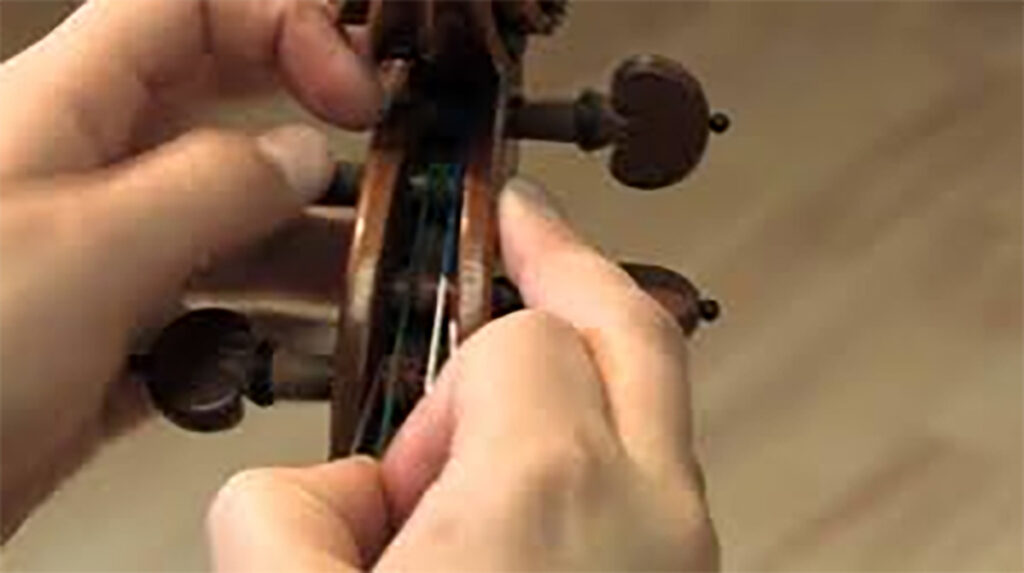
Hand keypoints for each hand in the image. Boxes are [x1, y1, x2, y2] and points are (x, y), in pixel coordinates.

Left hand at [0, 0, 378, 539]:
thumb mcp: (89, 246)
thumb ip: (213, 187)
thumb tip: (301, 156)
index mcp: (61, 109)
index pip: (189, 9)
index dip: (284, 27)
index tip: (349, 96)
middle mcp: (83, 179)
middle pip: (220, 119)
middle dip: (305, 144)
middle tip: (374, 180)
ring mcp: (97, 265)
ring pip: (222, 231)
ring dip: (296, 254)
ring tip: (353, 286)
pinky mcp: (103, 344)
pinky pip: (202, 318)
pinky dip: (253, 336)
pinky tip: (284, 359)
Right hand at [207, 180, 719, 570]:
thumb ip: (279, 512)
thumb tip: (327, 491)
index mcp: (549, 495)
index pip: (512, 342)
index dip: (435, 388)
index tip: (381, 461)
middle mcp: (651, 516)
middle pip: (633, 326)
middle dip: (571, 270)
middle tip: (526, 229)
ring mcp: (688, 554)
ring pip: (648, 402)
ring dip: (570, 388)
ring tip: (482, 453)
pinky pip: (651, 474)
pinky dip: (590, 456)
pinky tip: (520, 506)